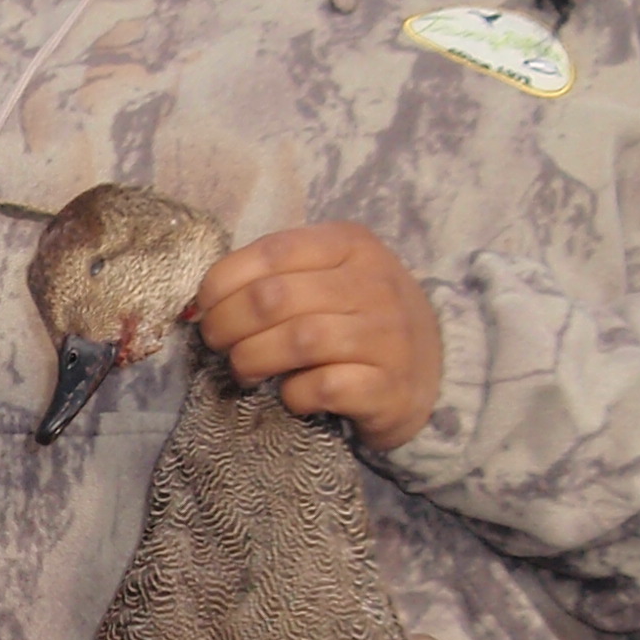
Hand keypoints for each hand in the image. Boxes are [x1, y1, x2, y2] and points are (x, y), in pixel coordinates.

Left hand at [189, 222, 444, 451]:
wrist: (435, 369)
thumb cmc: (361, 317)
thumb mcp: (331, 276)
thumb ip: (278, 275)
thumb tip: (204, 300)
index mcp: (351, 245)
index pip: (272, 251)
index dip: (223, 281)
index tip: (205, 307)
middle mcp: (374, 284)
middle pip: (275, 299)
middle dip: (228, 324)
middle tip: (218, 343)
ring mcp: (387, 336)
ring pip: (298, 340)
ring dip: (253, 359)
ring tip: (245, 370)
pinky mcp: (389, 388)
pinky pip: (325, 387)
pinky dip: (294, 394)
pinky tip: (291, 395)